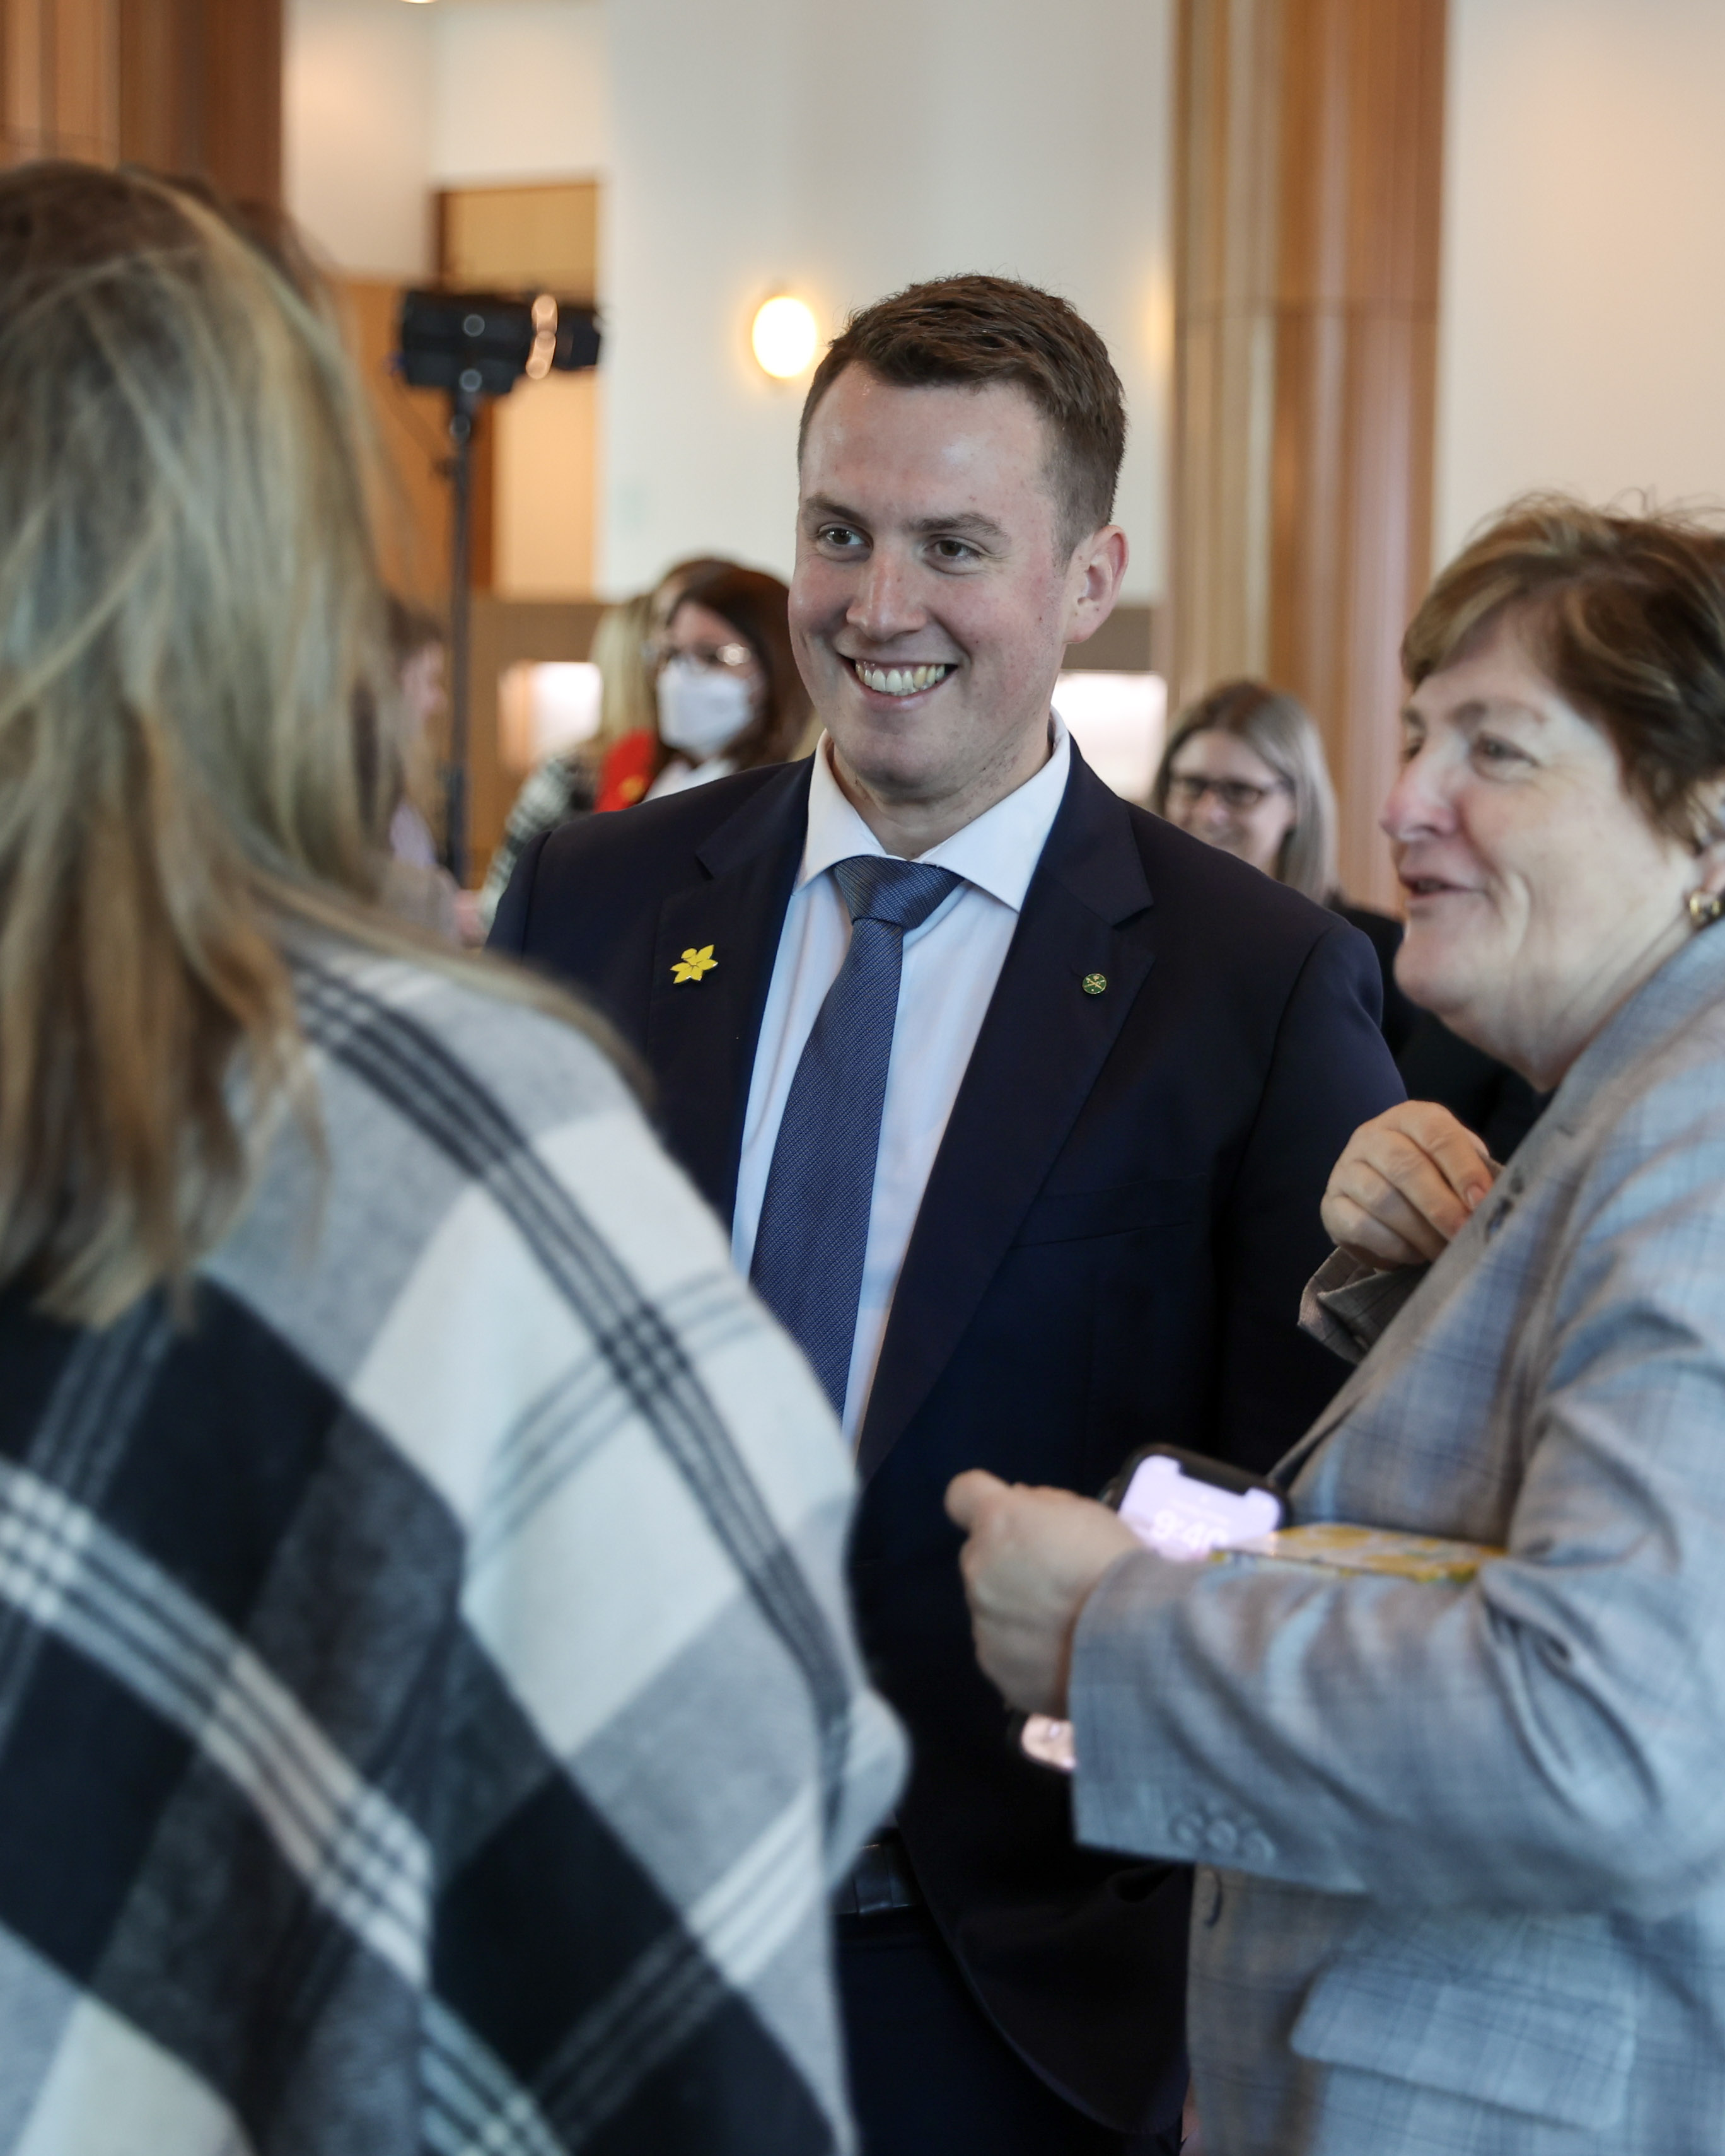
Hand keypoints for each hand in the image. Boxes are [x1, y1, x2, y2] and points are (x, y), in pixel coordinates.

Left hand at [945, 1471, 1142, 1715]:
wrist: (1133, 1642)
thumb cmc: (1115, 1566)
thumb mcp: (1086, 1513)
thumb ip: (1042, 1506)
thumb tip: (1019, 1506)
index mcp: (998, 1521)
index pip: (961, 1495)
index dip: (981, 1501)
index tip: (1008, 1517)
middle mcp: (978, 1569)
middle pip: (980, 1555)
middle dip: (1007, 1562)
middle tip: (1053, 1580)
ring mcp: (982, 1621)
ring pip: (990, 1605)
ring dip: (1015, 1607)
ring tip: (1064, 1625)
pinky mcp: (993, 1664)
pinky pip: (1000, 1647)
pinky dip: (1022, 1648)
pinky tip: (1060, 1655)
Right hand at [1320, 1100, 1496, 1268]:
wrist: (1382, 1191)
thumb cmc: (1435, 1178)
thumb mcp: (1457, 1164)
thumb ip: (1477, 1174)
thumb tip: (1499, 1203)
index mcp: (1409, 1118)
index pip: (1436, 1133)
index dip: (1462, 1168)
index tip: (1483, 1202)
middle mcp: (1372, 1136)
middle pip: (1405, 1166)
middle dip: (1441, 1206)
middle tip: (1465, 1235)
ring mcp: (1346, 1169)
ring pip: (1381, 1199)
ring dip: (1419, 1232)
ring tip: (1443, 1252)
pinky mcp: (1331, 1205)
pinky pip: (1360, 1225)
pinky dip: (1392, 1245)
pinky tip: (1414, 1254)